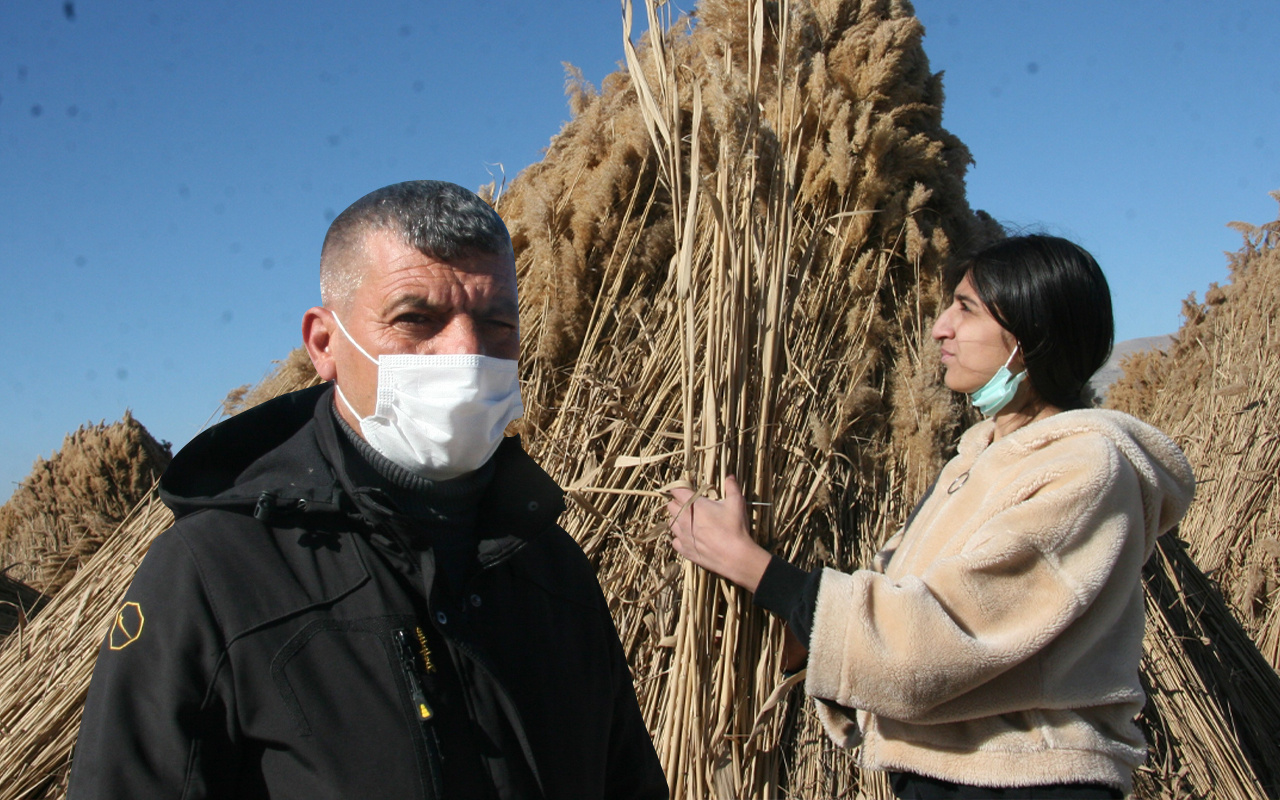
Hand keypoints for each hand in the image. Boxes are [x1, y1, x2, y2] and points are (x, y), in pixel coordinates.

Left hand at [666, 475, 771, 592]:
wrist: (735, 556)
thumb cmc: (735, 527)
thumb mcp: (736, 503)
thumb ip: (732, 487)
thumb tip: (729, 476)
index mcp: (693, 504)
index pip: (676, 490)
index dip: (680, 488)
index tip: (686, 490)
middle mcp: (683, 519)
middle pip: (670, 506)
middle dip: (678, 503)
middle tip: (690, 505)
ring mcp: (682, 535)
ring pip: (671, 523)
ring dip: (678, 520)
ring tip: (690, 521)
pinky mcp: (684, 550)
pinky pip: (675, 541)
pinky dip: (680, 538)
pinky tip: (691, 537)